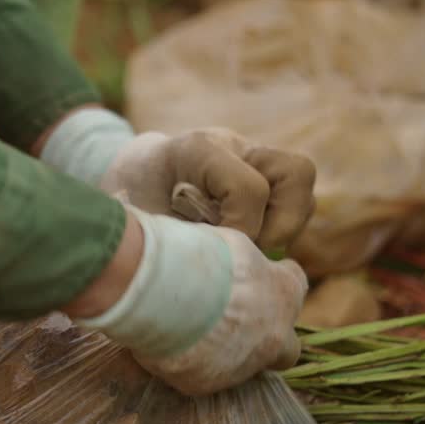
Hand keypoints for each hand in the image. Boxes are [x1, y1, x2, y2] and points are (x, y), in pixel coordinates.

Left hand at [38, 109, 316, 251]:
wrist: (123, 178)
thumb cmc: (125, 204)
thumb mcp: (136, 222)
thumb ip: (169, 241)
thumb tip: (206, 278)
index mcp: (196, 149)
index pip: (248, 186)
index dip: (240, 228)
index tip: (216, 248)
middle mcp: (234, 145)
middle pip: (297, 172)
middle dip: (281, 224)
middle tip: (246, 251)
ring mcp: (253, 156)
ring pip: (301, 184)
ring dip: (285, 226)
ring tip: (249, 249)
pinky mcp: (262, 174)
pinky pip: (293, 199)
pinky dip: (278, 227)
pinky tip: (247, 245)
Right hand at [65, 207, 307, 395]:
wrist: (168, 293)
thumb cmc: (202, 258)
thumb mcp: (233, 244)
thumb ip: (243, 260)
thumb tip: (236, 260)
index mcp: (285, 293)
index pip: (295, 285)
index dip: (277, 282)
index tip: (258, 278)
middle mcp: (274, 338)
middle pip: (286, 349)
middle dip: (268, 338)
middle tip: (236, 322)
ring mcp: (242, 367)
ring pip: (242, 365)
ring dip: (226, 350)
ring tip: (190, 329)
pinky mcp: (205, 383)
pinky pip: (202, 375)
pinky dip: (190, 362)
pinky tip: (169, 342)